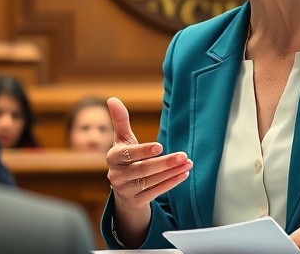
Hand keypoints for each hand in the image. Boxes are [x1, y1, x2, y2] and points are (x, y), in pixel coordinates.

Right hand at [105, 96, 191, 215]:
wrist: (124, 189)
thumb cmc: (126, 158)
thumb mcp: (123, 140)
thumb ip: (120, 120)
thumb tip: (112, 98)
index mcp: (113, 157)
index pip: (126, 154)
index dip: (143, 151)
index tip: (160, 147)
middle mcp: (117, 175)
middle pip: (142, 169)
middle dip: (164, 163)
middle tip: (183, 155)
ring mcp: (126, 189)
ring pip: (151, 181)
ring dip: (171, 172)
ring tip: (187, 163)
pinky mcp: (136, 200)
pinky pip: (155, 192)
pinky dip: (171, 183)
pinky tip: (184, 174)